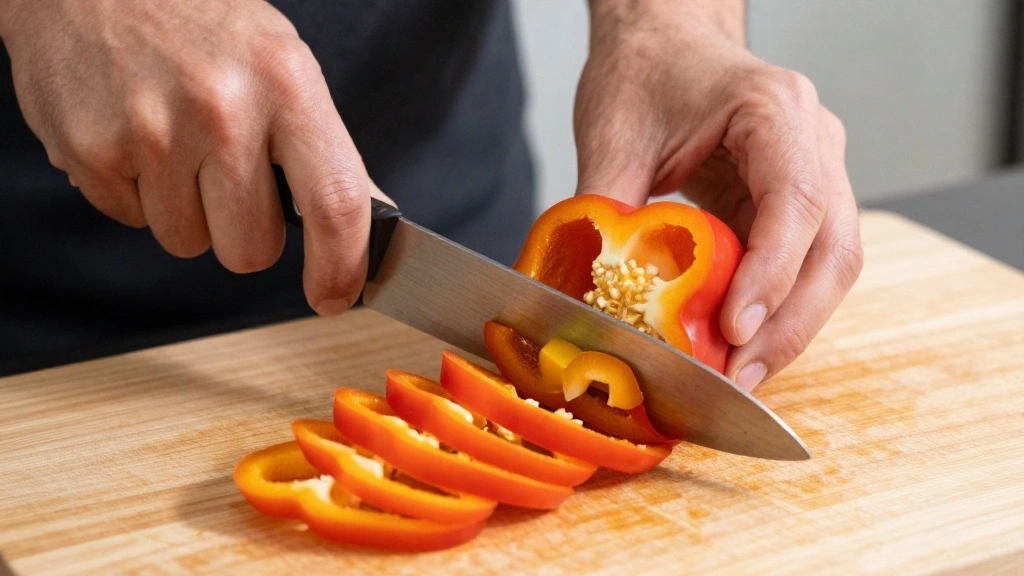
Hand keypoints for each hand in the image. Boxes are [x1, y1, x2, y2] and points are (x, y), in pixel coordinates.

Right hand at [0, 0, 379, 314]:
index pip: (334, 204)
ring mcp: (151, 132)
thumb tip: (372, 221)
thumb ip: (323, 149)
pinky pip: (130, 220)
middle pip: (251, 251)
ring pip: (187, 243)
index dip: (341, 266)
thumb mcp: (282, 66)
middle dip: (243, 234)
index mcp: (286, 85)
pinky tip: (134, 135)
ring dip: (185, 211)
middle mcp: (221, 109)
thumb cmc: (203, 25)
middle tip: (227, 178)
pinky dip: (136, 194)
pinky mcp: (90, 150)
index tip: (335, 297)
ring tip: (175, 141)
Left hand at [575, 0, 862, 389]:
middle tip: (739, 380)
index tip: (736, 331)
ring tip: (737, 378)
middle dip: (789, 325)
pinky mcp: (798, 205)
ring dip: (788, 330)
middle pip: (833, 249)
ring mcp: (817, 173)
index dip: (771, 275)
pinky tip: (736, 349)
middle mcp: (815, 141)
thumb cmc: (646, 71)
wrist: (666, 41)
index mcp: (776, 110)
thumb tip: (590, 297)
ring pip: (830, 267)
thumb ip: (606, 211)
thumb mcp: (613, 134)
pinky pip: (802, 268)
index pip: (794, 201)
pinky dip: (775, 313)